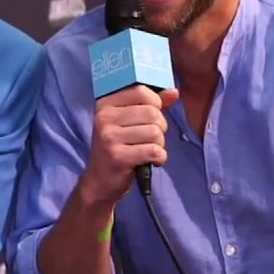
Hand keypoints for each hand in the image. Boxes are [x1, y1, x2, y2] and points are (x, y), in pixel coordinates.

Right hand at [81, 85, 178, 203]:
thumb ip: (152, 105)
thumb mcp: (130, 122)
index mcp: (106, 104)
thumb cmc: (118, 148)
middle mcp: (104, 117)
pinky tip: (151, 161)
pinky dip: (159, 157)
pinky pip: (153, 150)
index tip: (150, 118)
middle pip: (152, 112)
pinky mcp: (117, 156)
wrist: (99, 181)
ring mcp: (109, 137)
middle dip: (160, 127)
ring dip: (160, 144)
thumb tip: (174, 92)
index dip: (155, 104)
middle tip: (151, 139)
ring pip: (155, 132)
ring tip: (149, 150)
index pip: (141, 92)